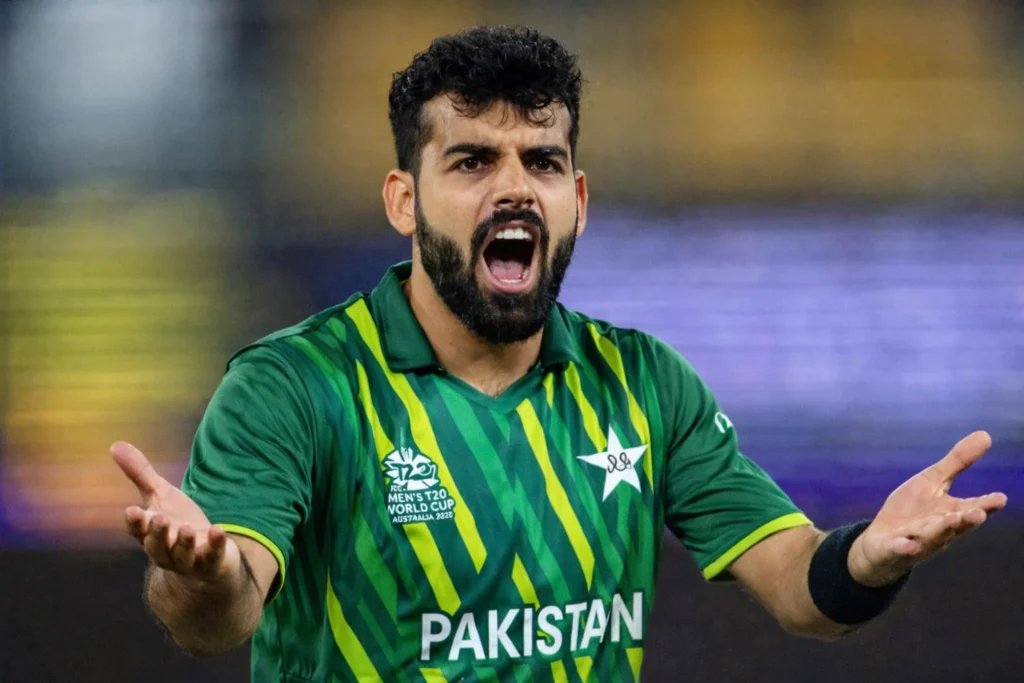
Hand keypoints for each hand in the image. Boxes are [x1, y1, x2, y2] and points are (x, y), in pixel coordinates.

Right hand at [111, 441, 240, 584]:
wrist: (205, 554)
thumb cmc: (177, 522)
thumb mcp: (161, 495)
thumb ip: (140, 473)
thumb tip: (115, 444)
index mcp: (149, 534)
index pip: (137, 530)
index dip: (135, 522)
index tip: (132, 510)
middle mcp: (166, 551)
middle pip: (156, 546)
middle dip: (157, 534)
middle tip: (159, 518)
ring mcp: (188, 560)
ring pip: (181, 556)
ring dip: (183, 543)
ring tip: (186, 528)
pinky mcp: (211, 563)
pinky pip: (212, 557)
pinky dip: (215, 545)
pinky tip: (218, 531)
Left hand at [848, 431, 1007, 586]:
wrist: (881, 540)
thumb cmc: (913, 510)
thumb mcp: (932, 481)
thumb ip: (958, 462)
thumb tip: (986, 435)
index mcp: (951, 512)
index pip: (973, 508)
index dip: (986, 505)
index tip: (1000, 498)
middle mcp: (939, 530)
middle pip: (956, 525)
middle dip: (967, 519)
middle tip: (979, 512)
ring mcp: (917, 541)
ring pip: (932, 537)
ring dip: (942, 530)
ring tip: (952, 520)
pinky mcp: (894, 549)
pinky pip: (900, 550)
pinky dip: (905, 548)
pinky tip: (908, 545)